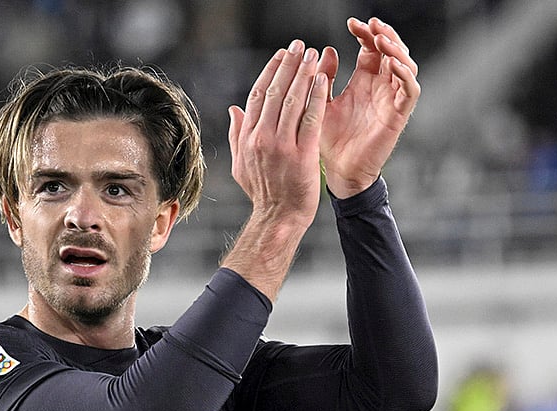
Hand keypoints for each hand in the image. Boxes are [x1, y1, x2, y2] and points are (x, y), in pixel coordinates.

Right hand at [222, 40, 330, 299]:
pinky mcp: (302, 154)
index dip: (269, 72)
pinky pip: (310, 118)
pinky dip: (316, 96)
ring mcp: (281, 146)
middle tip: (299, 45)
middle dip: (288, 65)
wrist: (279, 218)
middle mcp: (262, 139)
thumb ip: (238, 135)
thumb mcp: (242, 165)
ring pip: (292, 101)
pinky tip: (322, 78)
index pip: (257, 96)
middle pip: (274, 92)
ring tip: (313, 55)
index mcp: (248, 139)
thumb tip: (234, 109)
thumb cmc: (263, 193)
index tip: (281, 55)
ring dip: (303, 74)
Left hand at [317, 17, 420, 197]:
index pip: (371, 48)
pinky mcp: (398, 114)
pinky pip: (410, 89)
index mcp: (363, 81)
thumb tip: (323, 50)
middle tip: (371, 25)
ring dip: (396, 49)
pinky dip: (405, 74)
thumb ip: (323, 78)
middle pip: (392, 51)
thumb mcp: (321, 104)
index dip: (365, 33)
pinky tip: (392, 64)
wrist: (339, 172)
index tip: (351, 23)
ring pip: (405, 64)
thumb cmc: (330, 141)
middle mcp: (380, 87)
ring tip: (381, 40)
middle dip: (383, 34)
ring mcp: (392, 99)